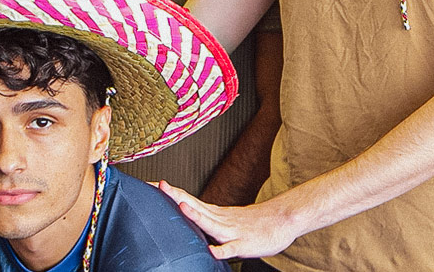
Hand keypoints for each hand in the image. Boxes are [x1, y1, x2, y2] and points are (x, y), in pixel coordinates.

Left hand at [159, 181, 300, 259]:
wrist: (282, 220)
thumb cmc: (252, 222)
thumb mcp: (224, 218)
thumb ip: (206, 216)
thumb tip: (187, 211)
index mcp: (213, 212)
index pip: (187, 198)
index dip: (170, 192)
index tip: (151, 184)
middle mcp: (220, 218)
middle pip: (195, 205)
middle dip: (176, 197)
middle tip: (158, 185)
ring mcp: (231, 231)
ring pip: (211, 224)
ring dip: (196, 216)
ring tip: (181, 207)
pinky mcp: (244, 244)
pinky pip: (231, 248)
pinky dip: (221, 249)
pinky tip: (211, 250)